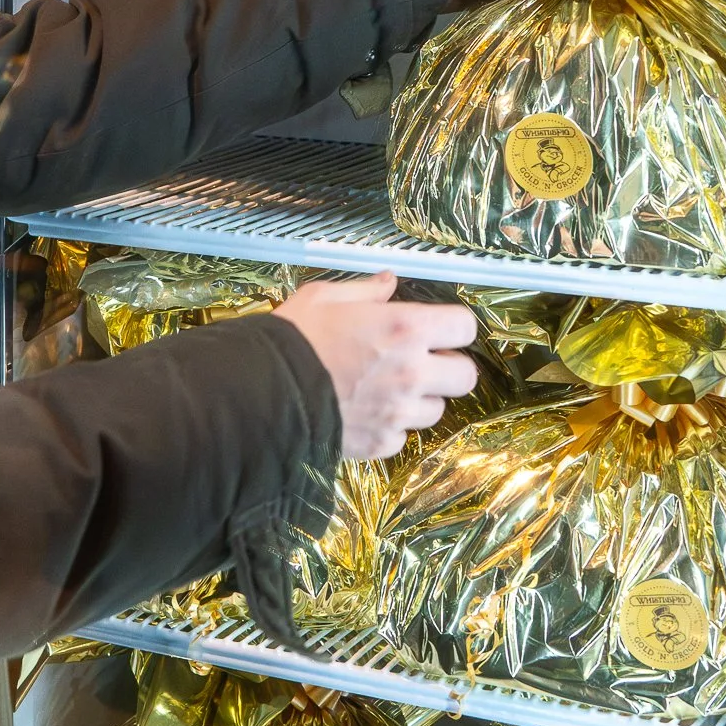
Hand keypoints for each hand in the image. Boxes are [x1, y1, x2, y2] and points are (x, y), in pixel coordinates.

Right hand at [274, 273, 479, 460]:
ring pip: (437, 409)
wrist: (260, 393)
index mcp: (405, 327)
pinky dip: (390, 428)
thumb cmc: (292, 338)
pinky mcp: (381, 443)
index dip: (452, 327)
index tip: (437, 329)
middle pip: (465, 375)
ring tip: (388, 391)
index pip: (464, 327)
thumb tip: (389, 283)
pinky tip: (366, 414)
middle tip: (421, 362)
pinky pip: (402, 437)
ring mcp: (399, 412)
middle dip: (447, 368)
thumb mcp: (322, 297)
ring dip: (420, 400)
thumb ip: (365, 290)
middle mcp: (412, 371)